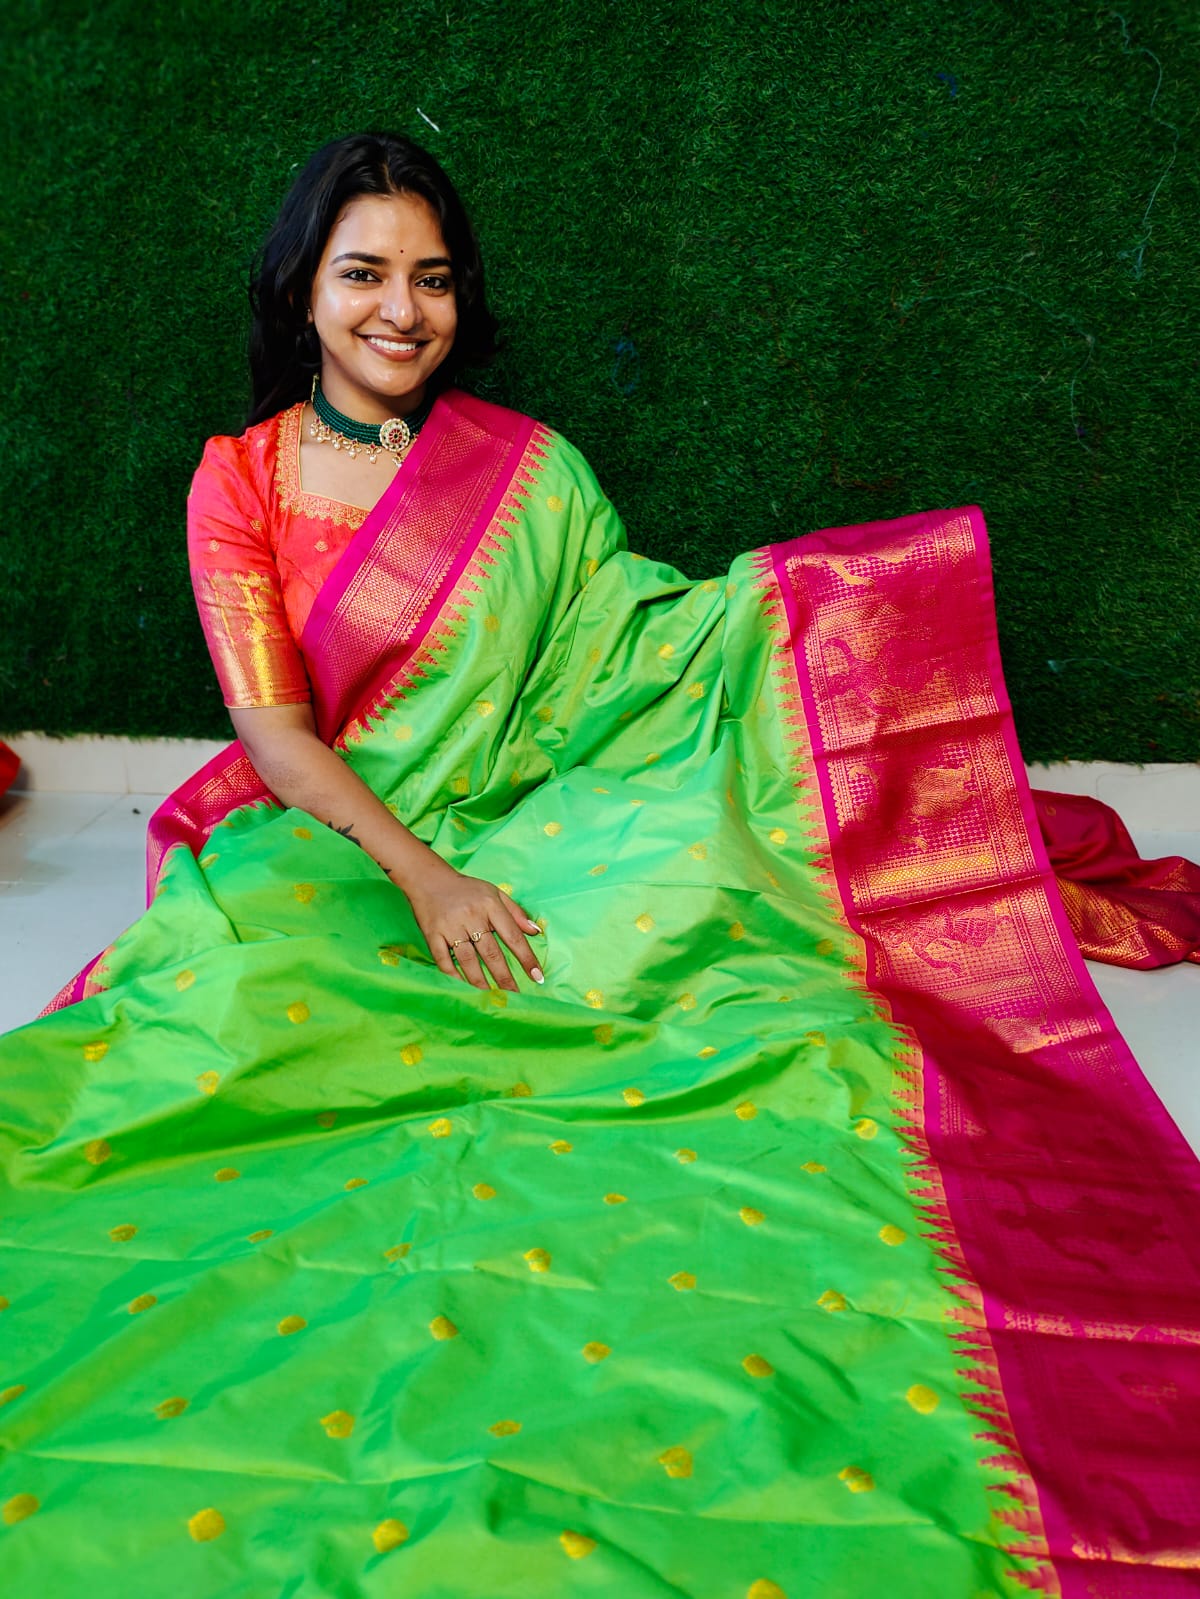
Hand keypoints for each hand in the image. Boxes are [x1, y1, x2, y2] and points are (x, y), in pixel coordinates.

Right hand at [403, 863, 543, 991]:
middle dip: (504, 977)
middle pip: (491, 952)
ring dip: (480, 981)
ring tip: (490, 996)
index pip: (513, 935)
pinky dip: (453, 975)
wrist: (428, 879)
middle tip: (514, 995)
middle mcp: (471, 916)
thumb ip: (516, 912)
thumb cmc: (466, 889)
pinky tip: (463, 987)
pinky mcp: (432, 934)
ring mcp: (451, 926)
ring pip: (468, 960)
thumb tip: (536, 931)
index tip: (537, 976)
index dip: (526, 958)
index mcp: (490, 905)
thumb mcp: (495, 893)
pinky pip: (443, 959)